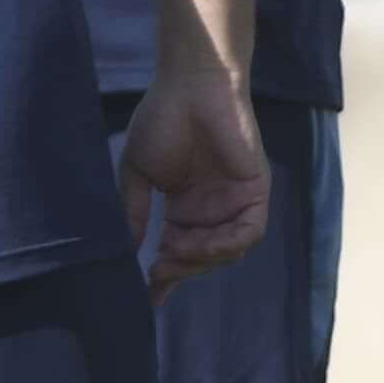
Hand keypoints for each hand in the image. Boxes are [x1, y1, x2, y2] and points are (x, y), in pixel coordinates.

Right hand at [117, 68, 270, 297]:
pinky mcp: (255, 190)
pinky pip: (249, 231)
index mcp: (185, 207)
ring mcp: (235, 201)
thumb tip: (128, 250)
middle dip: (180, 269)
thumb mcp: (137, 173)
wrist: (190, 85)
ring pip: (228, 250)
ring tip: (174, 254)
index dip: (166, 275)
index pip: (179, 250)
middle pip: (203, 257)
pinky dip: (228, 243)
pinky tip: (203, 244)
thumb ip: (136, 212)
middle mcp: (213, 209)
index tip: (147, 297)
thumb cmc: (161, 120)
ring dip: (201, 259)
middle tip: (157, 274)